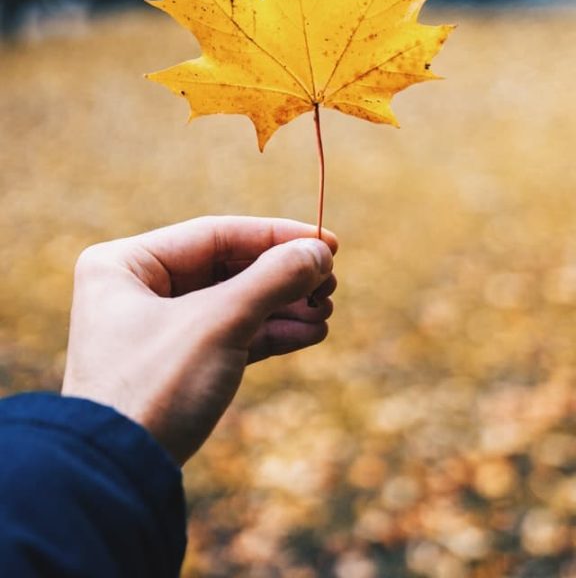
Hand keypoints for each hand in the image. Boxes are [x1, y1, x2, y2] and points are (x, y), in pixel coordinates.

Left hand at [62, 216, 336, 464]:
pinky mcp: (171, 369)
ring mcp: (152, 332)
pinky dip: (268, 335)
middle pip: (226, 269)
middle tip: (331, 285)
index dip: (276, 236)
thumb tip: (319, 250)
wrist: (118, 480)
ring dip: (283, 308)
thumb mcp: (219, 323)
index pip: (215, 234)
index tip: (328, 242)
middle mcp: (133, 290)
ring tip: (326, 313)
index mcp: (124, 263)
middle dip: (282, 278)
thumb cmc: (156, 388)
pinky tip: (309, 333)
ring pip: (232, 305)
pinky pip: (228, 338)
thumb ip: (273, 279)